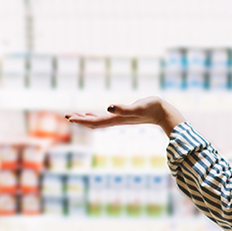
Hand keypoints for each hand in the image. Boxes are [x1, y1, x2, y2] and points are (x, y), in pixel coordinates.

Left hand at [65, 97, 185, 136]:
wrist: (165, 113)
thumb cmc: (153, 108)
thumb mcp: (138, 107)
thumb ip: (124, 109)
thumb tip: (108, 107)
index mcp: (117, 119)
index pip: (95, 122)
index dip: (81, 120)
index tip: (69, 117)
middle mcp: (116, 120)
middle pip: (94, 123)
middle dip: (80, 120)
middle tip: (67, 116)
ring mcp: (120, 119)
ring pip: (99, 121)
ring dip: (87, 119)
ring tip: (75, 116)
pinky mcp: (124, 115)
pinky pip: (106, 117)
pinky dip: (96, 116)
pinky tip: (94, 113)